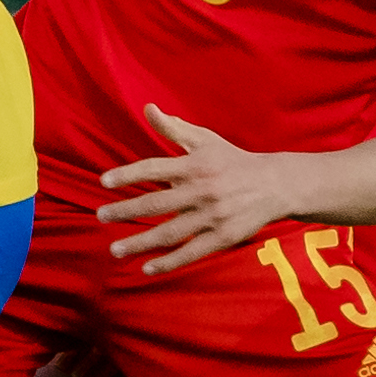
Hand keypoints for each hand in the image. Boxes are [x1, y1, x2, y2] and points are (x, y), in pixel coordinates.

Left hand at [94, 104, 304, 274]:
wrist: (275, 185)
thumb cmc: (232, 160)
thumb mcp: (205, 140)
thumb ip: (174, 129)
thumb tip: (148, 108)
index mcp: (194, 165)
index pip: (154, 168)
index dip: (127, 174)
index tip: (104, 182)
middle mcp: (201, 190)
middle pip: (156, 203)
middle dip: (125, 211)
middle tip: (100, 216)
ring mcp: (212, 216)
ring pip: (169, 232)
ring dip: (139, 243)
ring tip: (115, 249)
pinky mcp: (223, 237)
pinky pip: (191, 252)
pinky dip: (168, 262)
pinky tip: (146, 268)